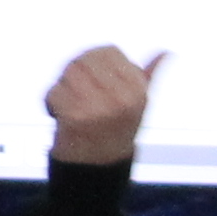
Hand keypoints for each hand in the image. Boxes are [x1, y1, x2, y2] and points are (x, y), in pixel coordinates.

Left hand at [46, 47, 164, 166]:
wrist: (97, 164)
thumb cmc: (116, 128)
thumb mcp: (137, 102)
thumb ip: (147, 76)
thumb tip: (165, 53)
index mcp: (138, 91)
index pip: (108, 51)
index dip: (94, 59)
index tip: (91, 76)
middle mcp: (122, 99)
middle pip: (85, 60)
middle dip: (75, 70)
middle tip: (75, 89)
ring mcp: (98, 109)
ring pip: (68, 73)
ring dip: (62, 85)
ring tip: (70, 101)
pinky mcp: (75, 117)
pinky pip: (55, 93)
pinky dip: (51, 101)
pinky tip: (59, 114)